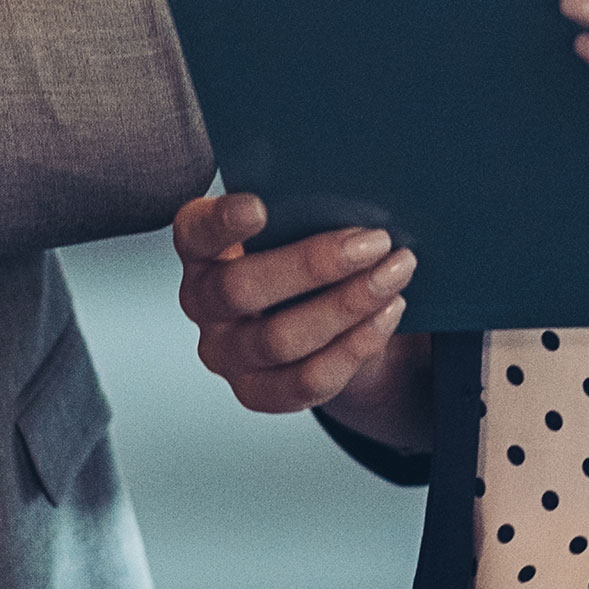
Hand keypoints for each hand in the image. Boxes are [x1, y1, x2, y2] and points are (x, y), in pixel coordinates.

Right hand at [173, 193, 429, 439]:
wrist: (328, 322)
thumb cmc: (309, 257)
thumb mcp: (300, 225)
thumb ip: (308, 210)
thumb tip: (358, 195)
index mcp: (202, 250)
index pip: (195, 232)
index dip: (221, 222)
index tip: (260, 207)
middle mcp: (202, 304)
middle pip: (240, 289)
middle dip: (313, 265)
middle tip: (374, 241)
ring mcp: (226, 354)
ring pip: (280, 339)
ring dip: (347, 305)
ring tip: (393, 276)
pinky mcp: (257, 393)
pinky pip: (307, 380)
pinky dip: (355, 346)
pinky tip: (388, 314)